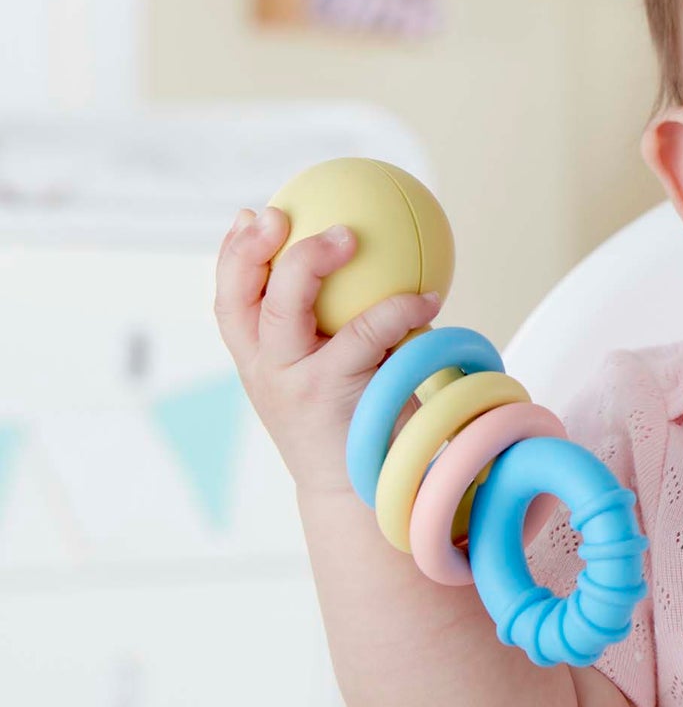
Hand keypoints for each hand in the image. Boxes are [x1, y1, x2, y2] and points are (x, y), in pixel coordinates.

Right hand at [213, 206, 440, 494]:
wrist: (358, 493)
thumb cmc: (353, 420)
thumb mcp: (330, 371)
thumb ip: (335, 328)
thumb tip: (377, 263)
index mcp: (258, 359)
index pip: (229, 300)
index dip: (233, 254)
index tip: (251, 214)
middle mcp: (263, 368)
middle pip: (240, 298)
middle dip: (254, 249)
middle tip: (282, 213)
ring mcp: (290, 381)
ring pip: (284, 307)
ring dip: (311, 263)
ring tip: (348, 235)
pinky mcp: (327, 393)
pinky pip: (365, 333)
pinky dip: (399, 308)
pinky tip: (429, 298)